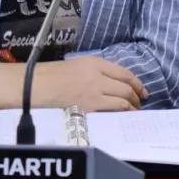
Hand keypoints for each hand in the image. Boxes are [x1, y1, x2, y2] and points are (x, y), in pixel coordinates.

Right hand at [33, 56, 147, 110]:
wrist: (36, 85)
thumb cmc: (52, 76)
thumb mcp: (77, 65)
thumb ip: (96, 71)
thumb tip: (113, 83)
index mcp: (94, 63)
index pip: (124, 72)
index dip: (137, 83)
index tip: (142, 90)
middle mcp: (98, 76)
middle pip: (126, 86)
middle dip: (137, 96)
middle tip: (139, 102)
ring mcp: (95, 92)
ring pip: (123, 100)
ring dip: (132, 106)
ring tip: (133, 111)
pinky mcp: (90, 107)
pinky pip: (113, 110)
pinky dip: (122, 113)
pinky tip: (123, 116)